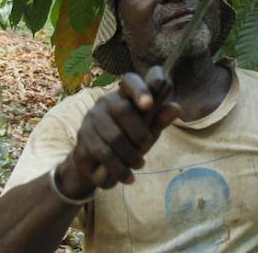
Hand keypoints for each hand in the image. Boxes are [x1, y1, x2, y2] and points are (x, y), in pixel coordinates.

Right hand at [56, 70, 179, 198]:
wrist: (94, 163)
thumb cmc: (127, 139)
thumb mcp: (147, 129)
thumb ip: (160, 119)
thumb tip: (176, 108)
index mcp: (122, 95)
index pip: (129, 81)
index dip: (140, 89)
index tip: (150, 104)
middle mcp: (103, 104)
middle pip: (123, 110)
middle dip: (140, 133)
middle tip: (146, 146)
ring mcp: (89, 122)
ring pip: (114, 137)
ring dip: (131, 155)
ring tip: (139, 164)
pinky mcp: (81, 143)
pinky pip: (103, 157)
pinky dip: (119, 170)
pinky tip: (128, 177)